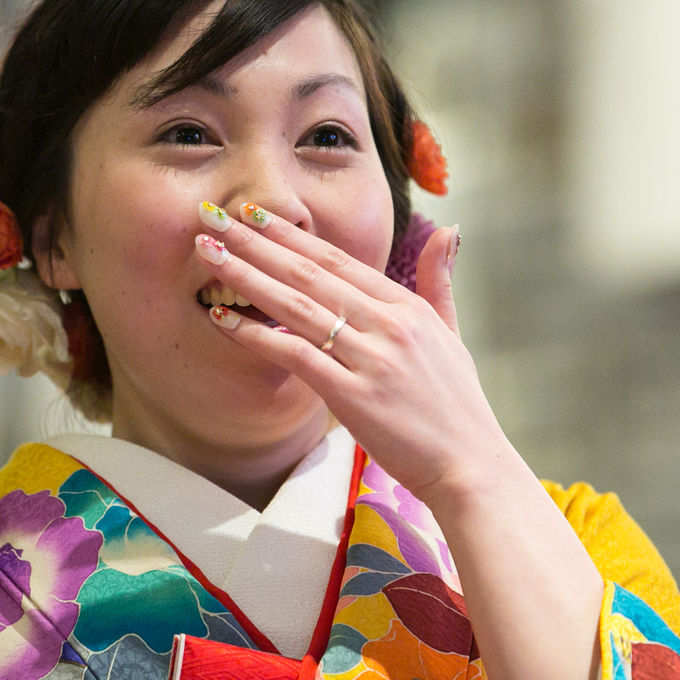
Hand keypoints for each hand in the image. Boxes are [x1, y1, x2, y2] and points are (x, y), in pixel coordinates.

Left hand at [194, 201, 507, 505]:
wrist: (470, 466)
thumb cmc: (457, 405)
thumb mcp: (452, 333)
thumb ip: (439, 281)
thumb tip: (447, 232)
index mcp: (407, 307)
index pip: (337, 260)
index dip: (291, 235)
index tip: (253, 213)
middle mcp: (388, 324)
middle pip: (310, 272)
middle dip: (257, 242)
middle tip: (213, 218)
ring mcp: (371, 358)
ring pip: (297, 306)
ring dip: (247, 276)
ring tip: (208, 254)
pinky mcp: (354, 395)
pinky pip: (296, 356)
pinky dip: (256, 335)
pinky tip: (222, 320)